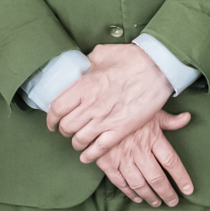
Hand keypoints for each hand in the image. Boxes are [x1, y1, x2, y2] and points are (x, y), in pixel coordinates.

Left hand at [46, 44, 175, 162]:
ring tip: (76, 141)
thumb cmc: (132, 59)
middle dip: (63, 130)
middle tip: (65, 129)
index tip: (52, 120)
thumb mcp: (102, 54)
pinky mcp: (121, 129)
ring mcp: (106, 120)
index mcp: (84, 86)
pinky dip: (90, 155)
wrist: (159, 69)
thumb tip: (81, 67)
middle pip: (67, 126)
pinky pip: (100, 148)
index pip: (57, 108)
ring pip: (81, 139)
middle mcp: (92, 106)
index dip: (51, 118)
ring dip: (75, 142)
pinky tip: (86, 156)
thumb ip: (87, 63)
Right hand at [95, 111, 194, 204]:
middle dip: (166, 193)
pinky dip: (129, 192)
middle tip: (173, 202)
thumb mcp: (150, 110)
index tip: (188, 190)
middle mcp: (139, 151)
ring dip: (149, 196)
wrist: (98, 108)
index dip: (181, 178)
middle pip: (157, 178)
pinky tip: (136, 198)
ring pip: (139, 184)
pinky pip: (120, 182)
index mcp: (153, 138)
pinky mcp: (107, 162)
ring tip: (156, 203)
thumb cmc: (127, 108)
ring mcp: (122, 158)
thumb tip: (187, 118)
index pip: (172, 162)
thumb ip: (169, 119)